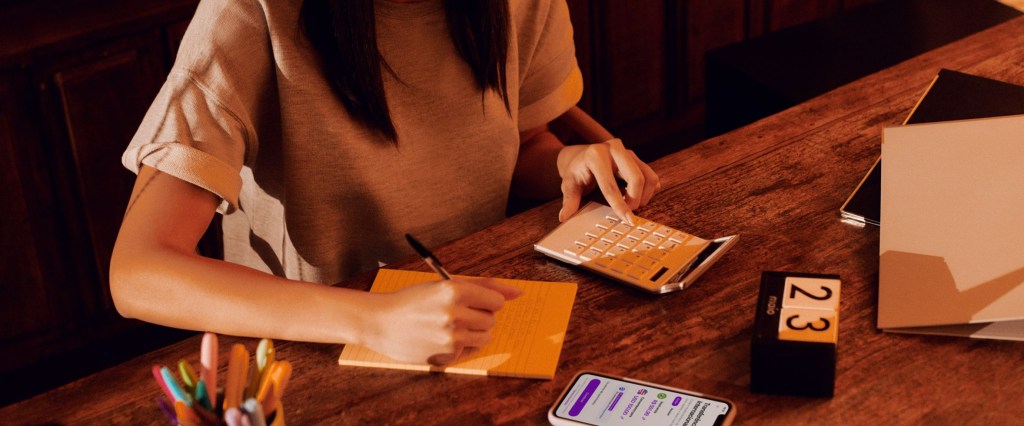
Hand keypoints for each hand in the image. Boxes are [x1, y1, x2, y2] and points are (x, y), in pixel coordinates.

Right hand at [364, 278, 521, 364]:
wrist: (379, 322)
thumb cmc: (413, 300)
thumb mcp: (445, 286)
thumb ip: (484, 286)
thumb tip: (518, 292)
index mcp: (454, 290)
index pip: (497, 302)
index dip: (487, 303)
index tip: (474, 303)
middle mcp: (454, 314)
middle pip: (491, 320)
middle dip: (478, 317)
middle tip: (455, 314)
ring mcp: (450, 337)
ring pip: (484, 338)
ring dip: (473, 333)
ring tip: (450, 327)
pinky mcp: (445, 356)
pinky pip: (468, 352)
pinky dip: (459, 347)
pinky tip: (438, 339)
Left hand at [556, 138, 660, 223]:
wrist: (582, 157)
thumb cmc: (576, 172)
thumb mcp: (569, 185)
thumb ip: (569, 201)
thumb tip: (564, 217)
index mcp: (596, 155)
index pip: (610, 185)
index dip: (619, 205)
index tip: (627, 220)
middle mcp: (615, 149)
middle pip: (636, 178)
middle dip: (635, 200)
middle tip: (627, 213)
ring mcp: (629, 152)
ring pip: (648, 177)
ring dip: (643, 197)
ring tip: (630, 205)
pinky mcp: (638, 159)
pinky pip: (652, 177)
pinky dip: (648, 191)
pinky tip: (635, 197)